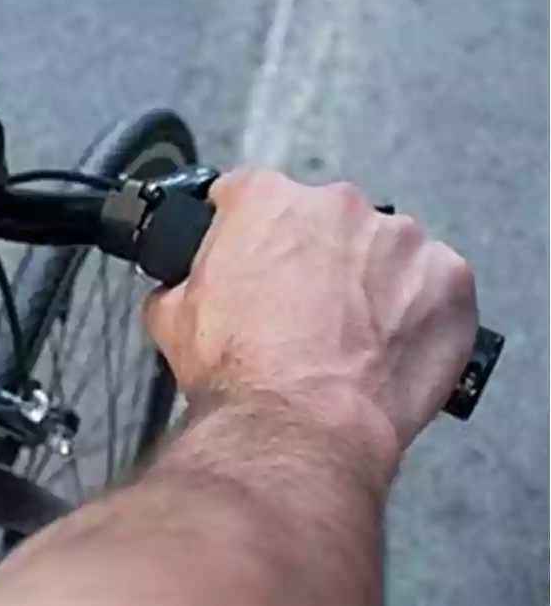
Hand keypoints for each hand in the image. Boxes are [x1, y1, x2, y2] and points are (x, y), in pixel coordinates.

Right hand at [142, 168, 478, 476]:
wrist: (297, 426)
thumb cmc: (237, 370)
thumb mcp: (169, 318)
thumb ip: (178, 284)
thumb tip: (178, 290)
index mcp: (265, 199)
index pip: (249, 192)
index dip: (245, 227)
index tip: (251, 255)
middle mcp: (336, 204)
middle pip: (324, 220)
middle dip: (314, 256)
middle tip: (301, 309)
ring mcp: (400, 239)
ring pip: (384, 250)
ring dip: (370, 281)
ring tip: (351, 336)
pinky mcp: (449, 280)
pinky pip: (436, 285)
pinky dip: (419, 311)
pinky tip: (391, 347)